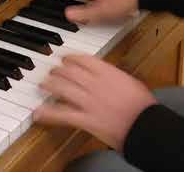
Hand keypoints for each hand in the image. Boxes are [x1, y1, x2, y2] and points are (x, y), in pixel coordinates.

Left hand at [34, 54, 155, 150]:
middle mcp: (94, 84)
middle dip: (57, 70)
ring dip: (49, 85)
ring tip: (42, 84)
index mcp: (107, 72)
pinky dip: (48, 113)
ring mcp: (88, 101)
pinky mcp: (85, 119)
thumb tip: (107, 73)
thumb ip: (115, 76)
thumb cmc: (143, 106)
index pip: (82, 59)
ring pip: (62, 89)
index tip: (64, 58)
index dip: (70, 57)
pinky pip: (62, 114)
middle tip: (51, 70)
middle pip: (68, 71)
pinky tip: (38, 112)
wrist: (146, 125)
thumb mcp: (130, 82)